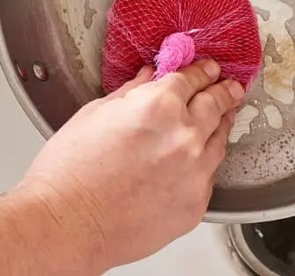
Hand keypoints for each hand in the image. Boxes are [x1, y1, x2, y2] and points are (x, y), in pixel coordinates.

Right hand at [17, 59, 244, 273]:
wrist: (66, 225)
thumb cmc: (69, 172)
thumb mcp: (95, 114)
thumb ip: (131, 92)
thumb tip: (149, 78)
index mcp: (158, 106)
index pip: (192, 79)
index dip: (202, 70)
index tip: (208, 68)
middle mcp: (184, 136)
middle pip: (215, 104)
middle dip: (223, 91)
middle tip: (229, 86)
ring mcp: (195, 172)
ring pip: (220, 139)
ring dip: (221, 123)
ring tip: (223, 116)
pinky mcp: (195, 204)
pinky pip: (210, 175)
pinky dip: (206, 161)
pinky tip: (199, 157)